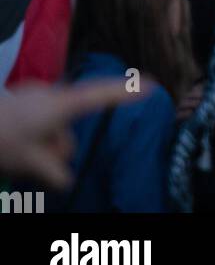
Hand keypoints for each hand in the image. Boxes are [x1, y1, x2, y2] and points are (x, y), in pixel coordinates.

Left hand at [0, 79, 132, 188]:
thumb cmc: (3, 138)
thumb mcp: (29, 162)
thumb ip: (54, 171)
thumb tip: (66, 178)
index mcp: (60, 106)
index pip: (100, 96)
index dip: (126, 93)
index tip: (151, 85)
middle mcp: (51, 96)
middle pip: (69, 128)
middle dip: (58, 149)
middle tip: (36, 165)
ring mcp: (35, 96)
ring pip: (52, 129)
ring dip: (42, 146)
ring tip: (19, 155)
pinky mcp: (23, 100)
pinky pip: (39, 122)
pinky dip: (33, 138)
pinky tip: (15, 145)